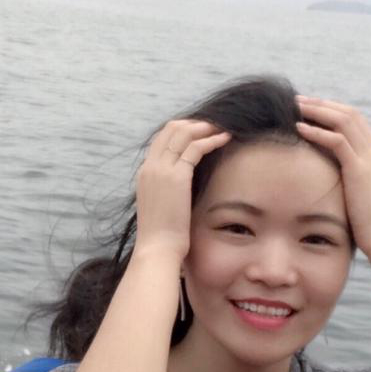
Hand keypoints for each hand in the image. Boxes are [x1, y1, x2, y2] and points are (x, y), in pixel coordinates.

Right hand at [134, 119, 230, 262]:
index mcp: (144, 173)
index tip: (200, 131)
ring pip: (183, 133)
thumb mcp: (161, 206)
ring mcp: (162, 169)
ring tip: (222, 128)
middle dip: (194, 123)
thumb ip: (167, 191)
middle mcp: (150, 166)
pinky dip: (212, 139)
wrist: (157, 248)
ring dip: (205, 127)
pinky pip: (196, 147)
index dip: (181, 130)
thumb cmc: (162, 236)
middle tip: (213, 125)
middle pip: (171, 129)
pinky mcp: (177, 176)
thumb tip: (182, 187)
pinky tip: (225, 139)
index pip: (161, 139)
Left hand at [295, 97, 370, 259]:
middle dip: (323, 104)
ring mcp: (370, 160)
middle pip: (350, 114)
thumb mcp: (360, 198)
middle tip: (298, 101)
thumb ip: (350, 184)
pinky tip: (298, 128)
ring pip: (344, 121)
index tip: (311, 109)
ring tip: (295, 108)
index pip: (357, 122)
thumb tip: (331, 184)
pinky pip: (337, 141)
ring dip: (317, 111)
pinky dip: (317, 131)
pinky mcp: (360, 171)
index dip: (333, 111)